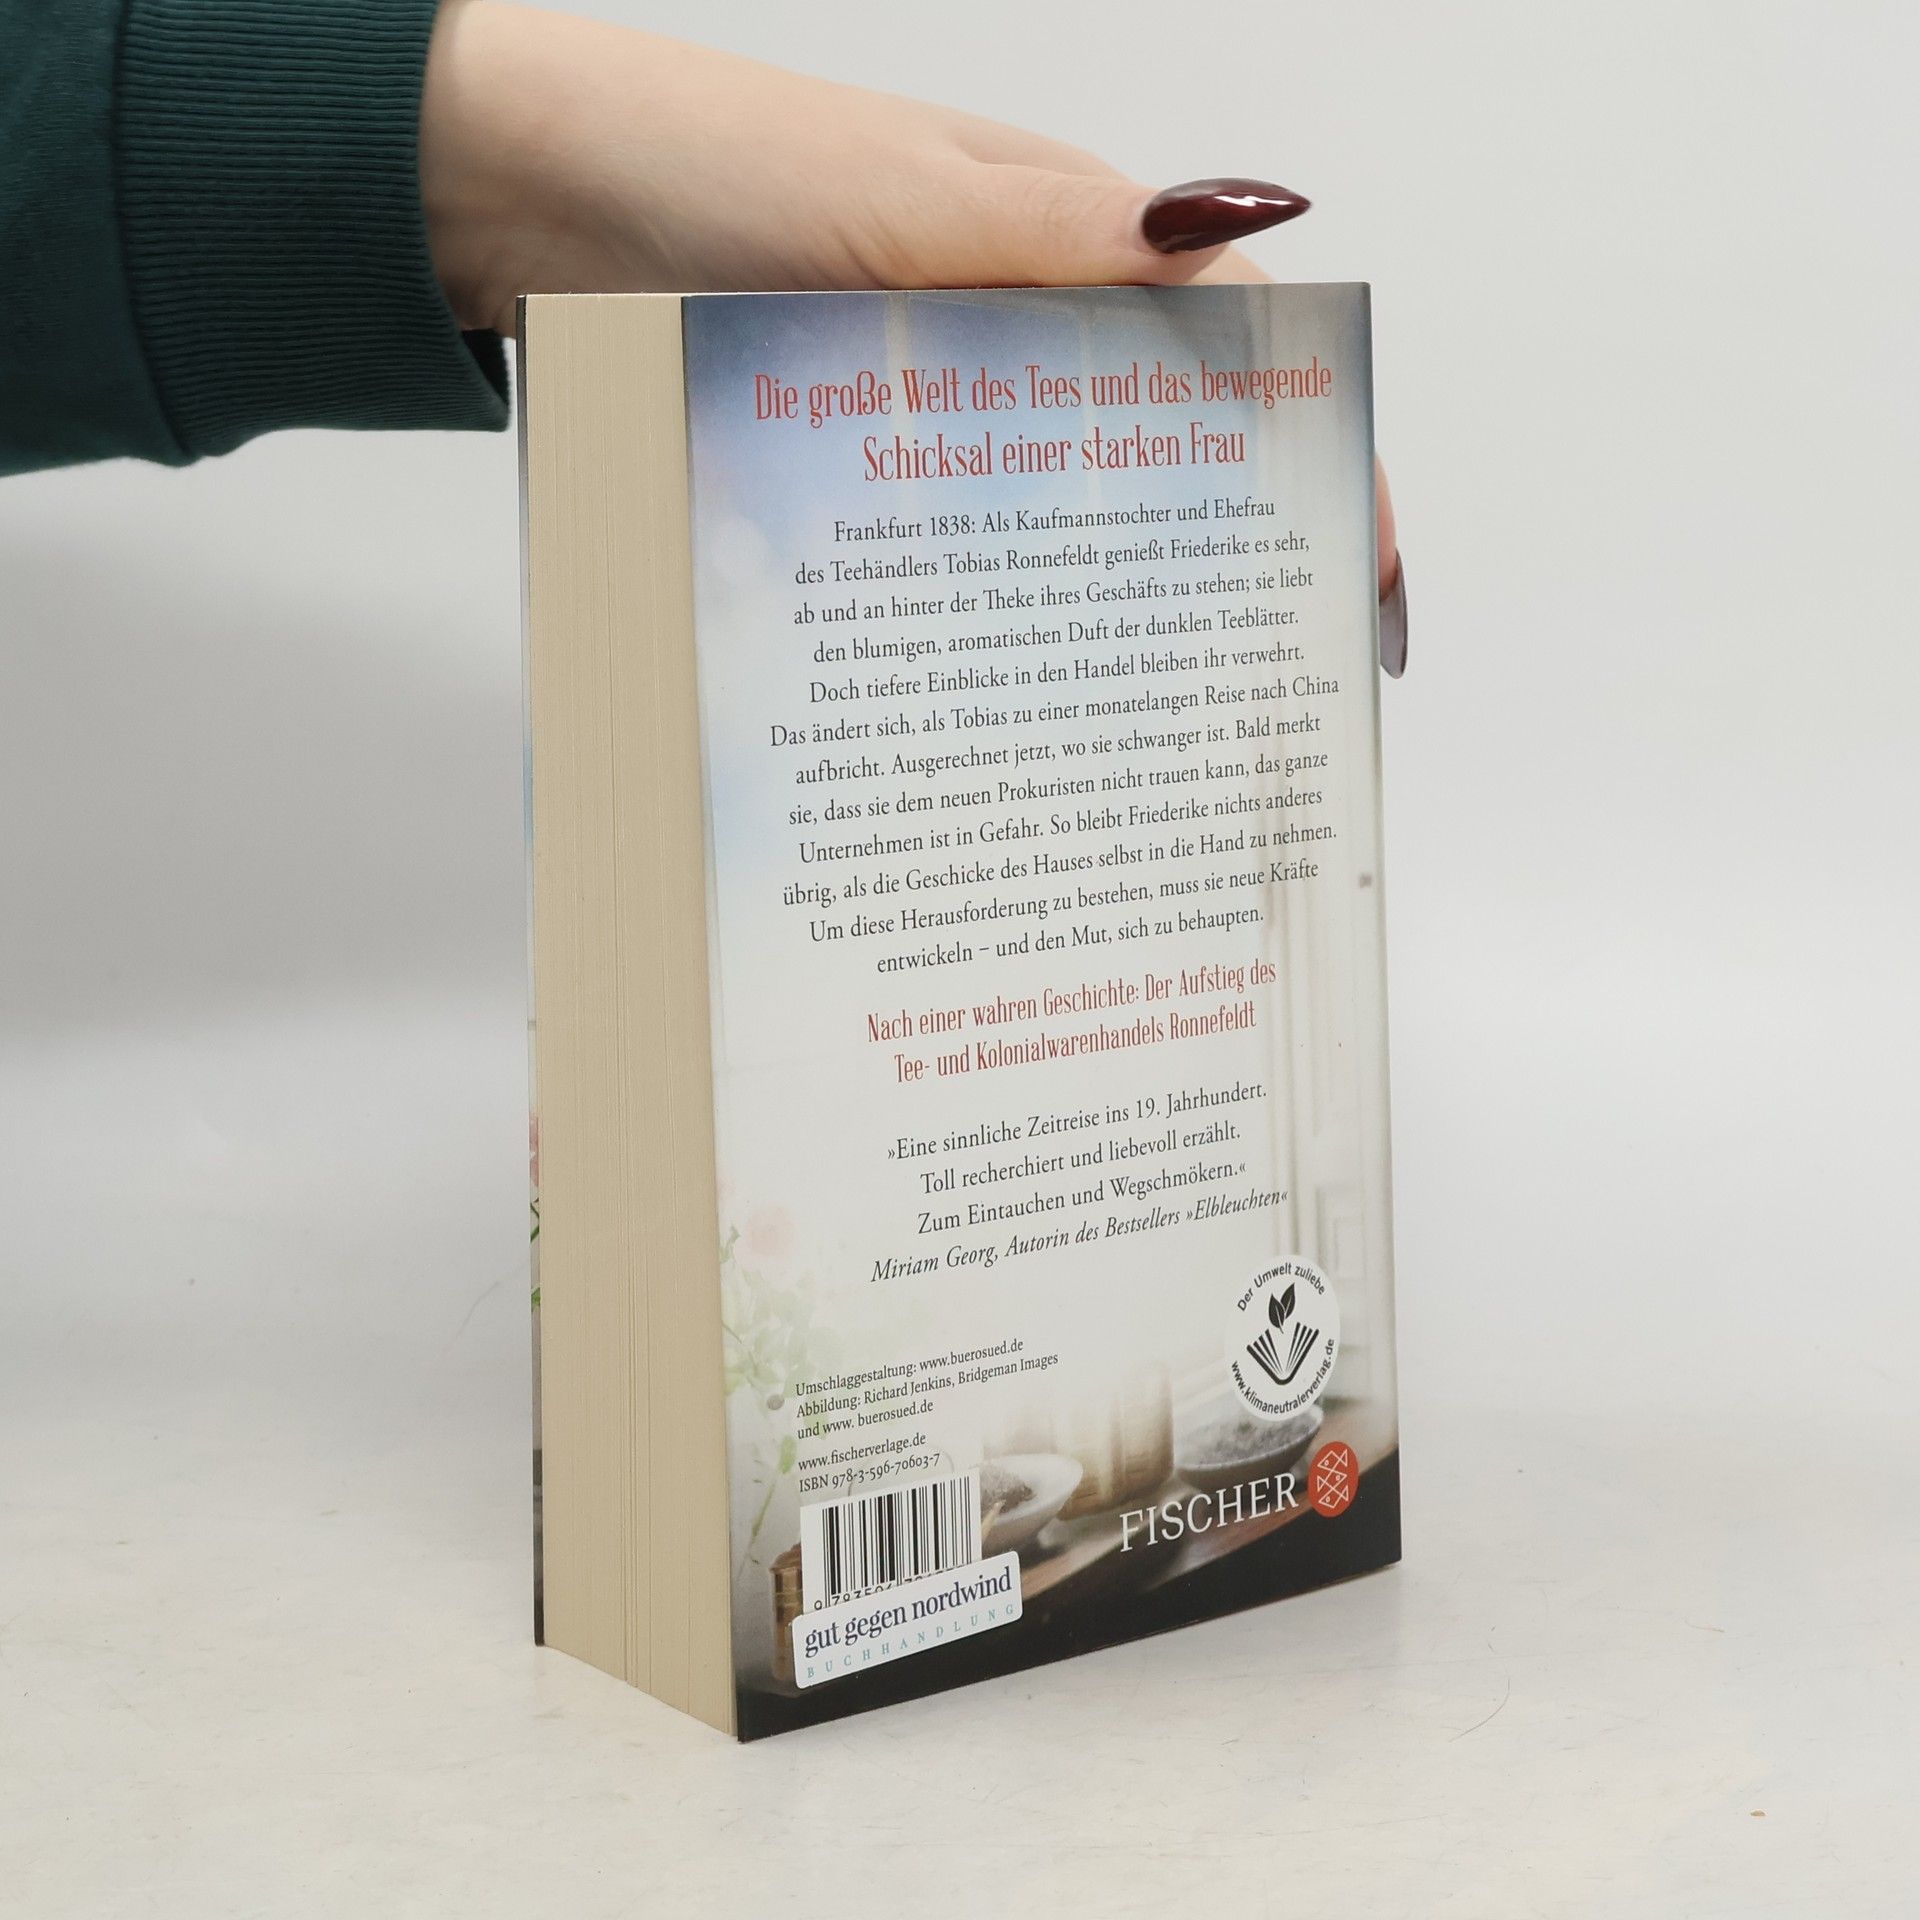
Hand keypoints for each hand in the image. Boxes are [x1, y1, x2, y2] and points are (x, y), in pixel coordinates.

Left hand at [420, 2, 1401, 602]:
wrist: (528, 196)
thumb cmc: (707, 159)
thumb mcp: (894, 194)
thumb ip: (1053, 233)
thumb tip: (1241, 222)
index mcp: (1059, 242)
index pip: (1241, 353)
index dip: (1323, 462)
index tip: (1365, 586)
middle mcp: (1010, 324)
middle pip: (1162, 451)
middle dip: (1233, 563)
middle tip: (1269, 695)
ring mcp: (932, 398)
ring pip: (1056, 511)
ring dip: (1110, 604)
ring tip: (1155, 721)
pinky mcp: (855, 453)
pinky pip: (948, 538)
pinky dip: (989, 606)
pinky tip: (1004, 678)